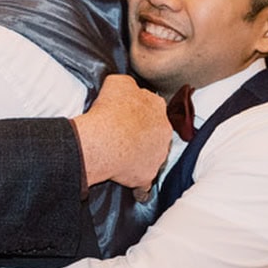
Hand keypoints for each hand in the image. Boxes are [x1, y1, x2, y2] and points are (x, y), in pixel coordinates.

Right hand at [72, 74, 170, 192]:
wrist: (103, 141)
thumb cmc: (109, 111)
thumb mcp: (118, 82)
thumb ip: (130, 85)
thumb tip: (131, 89)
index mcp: (157, 108)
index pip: (152, 109)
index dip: (139, 113)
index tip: (127, 117)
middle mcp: (164, 132)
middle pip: (155, 133)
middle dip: (143, 136)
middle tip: (124, 137)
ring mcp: (158, 156)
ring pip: (152, 157)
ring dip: (141, 158)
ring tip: (122, 158)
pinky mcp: (147, 176)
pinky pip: (143, 183)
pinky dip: (137, 184)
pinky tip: (127, 183)